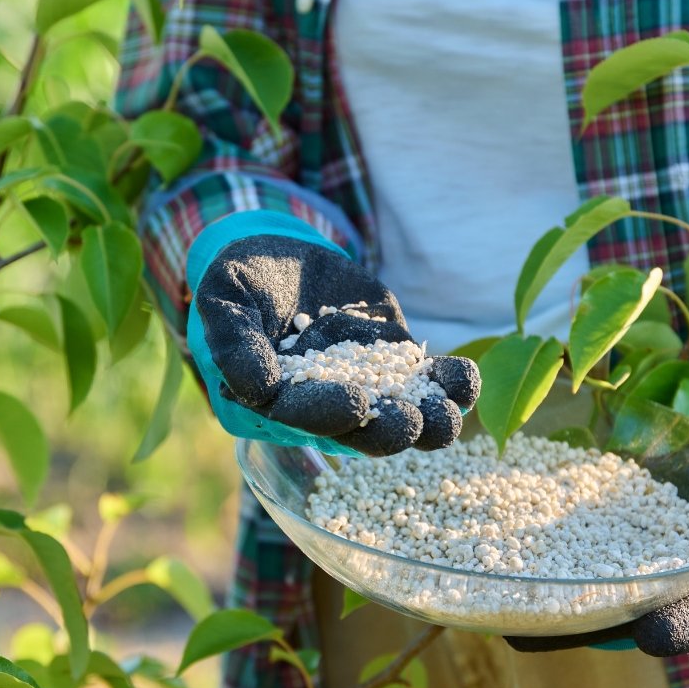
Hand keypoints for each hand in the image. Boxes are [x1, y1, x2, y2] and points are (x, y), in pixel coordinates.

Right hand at [187, 211, 479, 455]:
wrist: (279, 255)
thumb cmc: (241, 279)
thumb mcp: (224, 299)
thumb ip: (234, 343)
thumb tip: (259, 387)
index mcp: (274, 402)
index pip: (301, 416)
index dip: (328, 413)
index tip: (356, 403)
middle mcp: (321, 406)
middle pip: (357, 432)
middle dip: (387, 431)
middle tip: (412, 420)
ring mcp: (364, 386)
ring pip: (400, 418)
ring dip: (429, 422)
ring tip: (448, 411)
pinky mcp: (395, 365)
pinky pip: (427, 384)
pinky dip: (448, 387)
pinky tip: (464, 380)